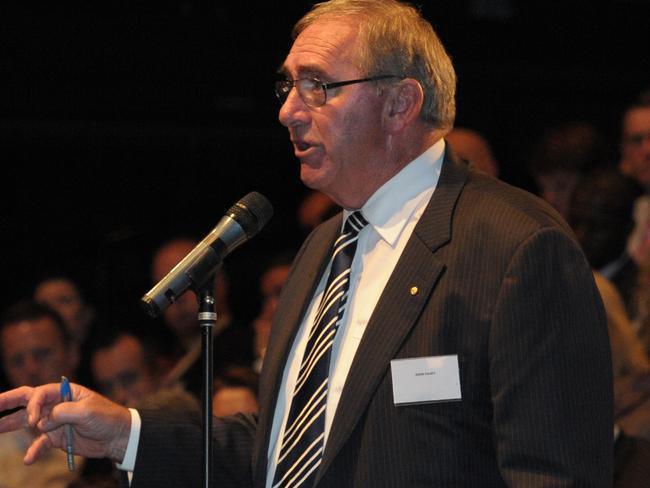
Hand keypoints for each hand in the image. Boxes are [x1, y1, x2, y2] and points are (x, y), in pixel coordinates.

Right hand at [0, 383, 130, 464]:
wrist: (117, 436)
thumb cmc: (107, 417)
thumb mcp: (88, 411)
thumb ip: (64, 413)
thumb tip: (41, 422)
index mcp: (64, 392)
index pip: (39, 394)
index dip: (33, 406)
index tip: (35, 421)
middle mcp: (56, 404)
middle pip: (27, 400)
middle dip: (8, 401)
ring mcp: (54, 421)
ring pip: (27, 422)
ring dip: (9, 425)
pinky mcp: (56, 438)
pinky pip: (39, 443)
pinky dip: (33, 450)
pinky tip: (28, 459)